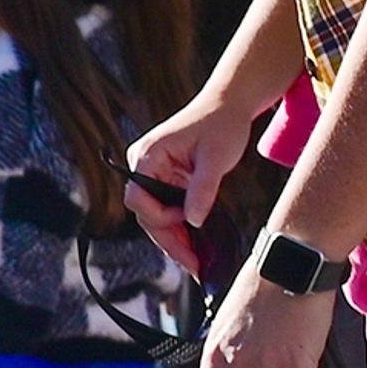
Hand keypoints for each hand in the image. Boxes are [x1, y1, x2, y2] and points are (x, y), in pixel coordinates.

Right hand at [124, 97, 264, 275]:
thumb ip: (202, 190)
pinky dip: (180, 227)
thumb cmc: (222, 122)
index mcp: (147, 156)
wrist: (229, 104)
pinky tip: (194, 244)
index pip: (138, 198)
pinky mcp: (166, 180)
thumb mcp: (216, 158)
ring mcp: (153, 174)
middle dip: (169, 239)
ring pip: (156, 216)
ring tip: (195, 260)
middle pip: (146, 213)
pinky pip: (167, 209)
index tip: (187, 223)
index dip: (159, 217)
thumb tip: (192, 222)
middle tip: (192, 263)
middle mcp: (144, 166)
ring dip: (174, 238)